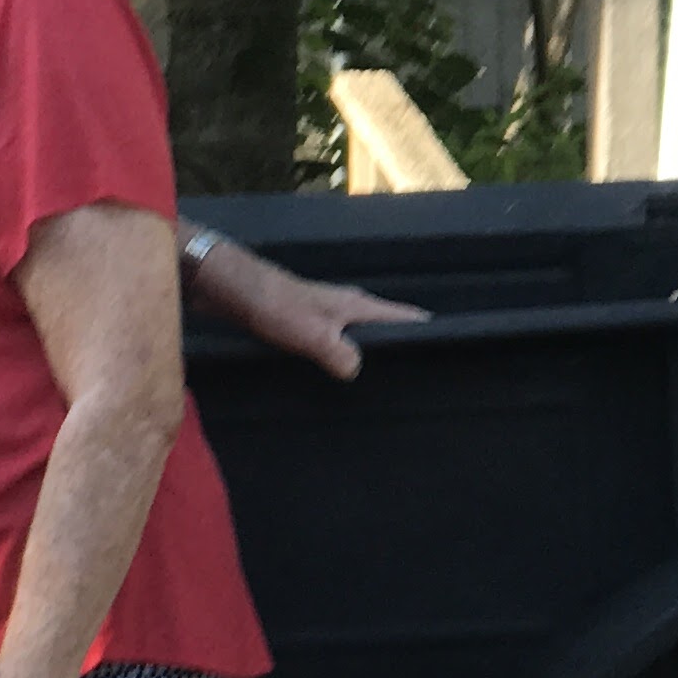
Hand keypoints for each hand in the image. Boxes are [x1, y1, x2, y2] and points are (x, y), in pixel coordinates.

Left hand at [214, 263, 424, 378]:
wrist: (232, 290)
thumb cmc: (274, 304)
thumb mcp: (314, 334)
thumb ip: (340, 354)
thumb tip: (357, 373)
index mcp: (359, 306)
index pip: (404, 318)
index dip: (425, 333)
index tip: (445, 355)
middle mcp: (347, 308)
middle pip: (385, 329)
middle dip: (399, 350)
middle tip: (414, 382)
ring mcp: (327, 315)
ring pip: (359, 338)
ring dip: (368, 357)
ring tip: (380, 388)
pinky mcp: (306, 324)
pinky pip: (334, 345)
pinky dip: (340, 360)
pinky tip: (335, 380)